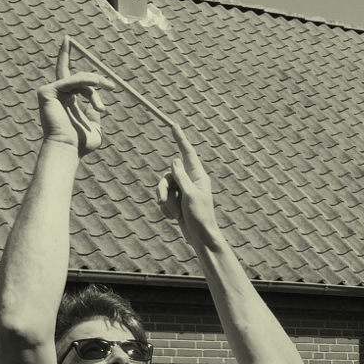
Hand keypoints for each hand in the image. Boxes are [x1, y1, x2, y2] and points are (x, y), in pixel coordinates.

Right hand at [37, 38, 115, 156]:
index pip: (73, 79)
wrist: (68, 149)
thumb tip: (99, 106)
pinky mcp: (47, 92)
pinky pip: (71, 81)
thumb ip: (94, 114)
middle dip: (95, 79)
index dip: (84, 72)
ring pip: (78, 81)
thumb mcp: (93, 127)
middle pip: (77, 76)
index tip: (109, 83)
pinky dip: (85, 82)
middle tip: (111, 86)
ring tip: (103, 102)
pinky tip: (96, 84)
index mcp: (66, 101)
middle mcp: (57, 94)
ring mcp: (50, 92)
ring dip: (93, 89)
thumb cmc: (80, 144)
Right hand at [156, 125, 217, 241]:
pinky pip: (163, 199)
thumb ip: (181, 177)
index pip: (187, 153)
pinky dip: (166, 208)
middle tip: (163, 201)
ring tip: (173, 214)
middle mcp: (190, 182)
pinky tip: (174, 218)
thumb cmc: (200, 216)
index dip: (180, 139)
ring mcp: (183, 192)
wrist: (200, 238)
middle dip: (163, 189)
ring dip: (165, 202)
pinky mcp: (177, 202)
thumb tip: (175, 160)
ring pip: (163, 188)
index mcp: (198, 177)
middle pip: (168, 175)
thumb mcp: (190, 195)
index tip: (174, 125)